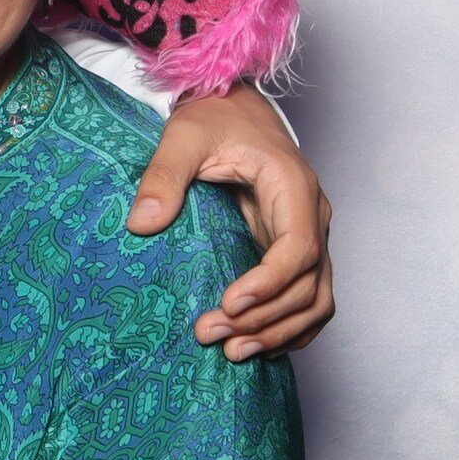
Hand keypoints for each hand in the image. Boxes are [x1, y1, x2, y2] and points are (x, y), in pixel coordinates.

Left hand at [128, 81, 333, 360]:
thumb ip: (163, 174)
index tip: (229, 303)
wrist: (232, 108)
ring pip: (317, 300)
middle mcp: (312, 215)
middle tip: (211, 334)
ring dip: (280, 332)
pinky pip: (309, 299)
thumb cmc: (213, 117)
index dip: (270, 283)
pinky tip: (257, 346)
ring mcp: (309, 235)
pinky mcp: (294, 249)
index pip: (300, 248)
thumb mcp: (183, 135)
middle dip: (264, 318)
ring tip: (231, 352)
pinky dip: (291, 329)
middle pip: (309, 284)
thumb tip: (141, 224)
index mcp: (293, 187)